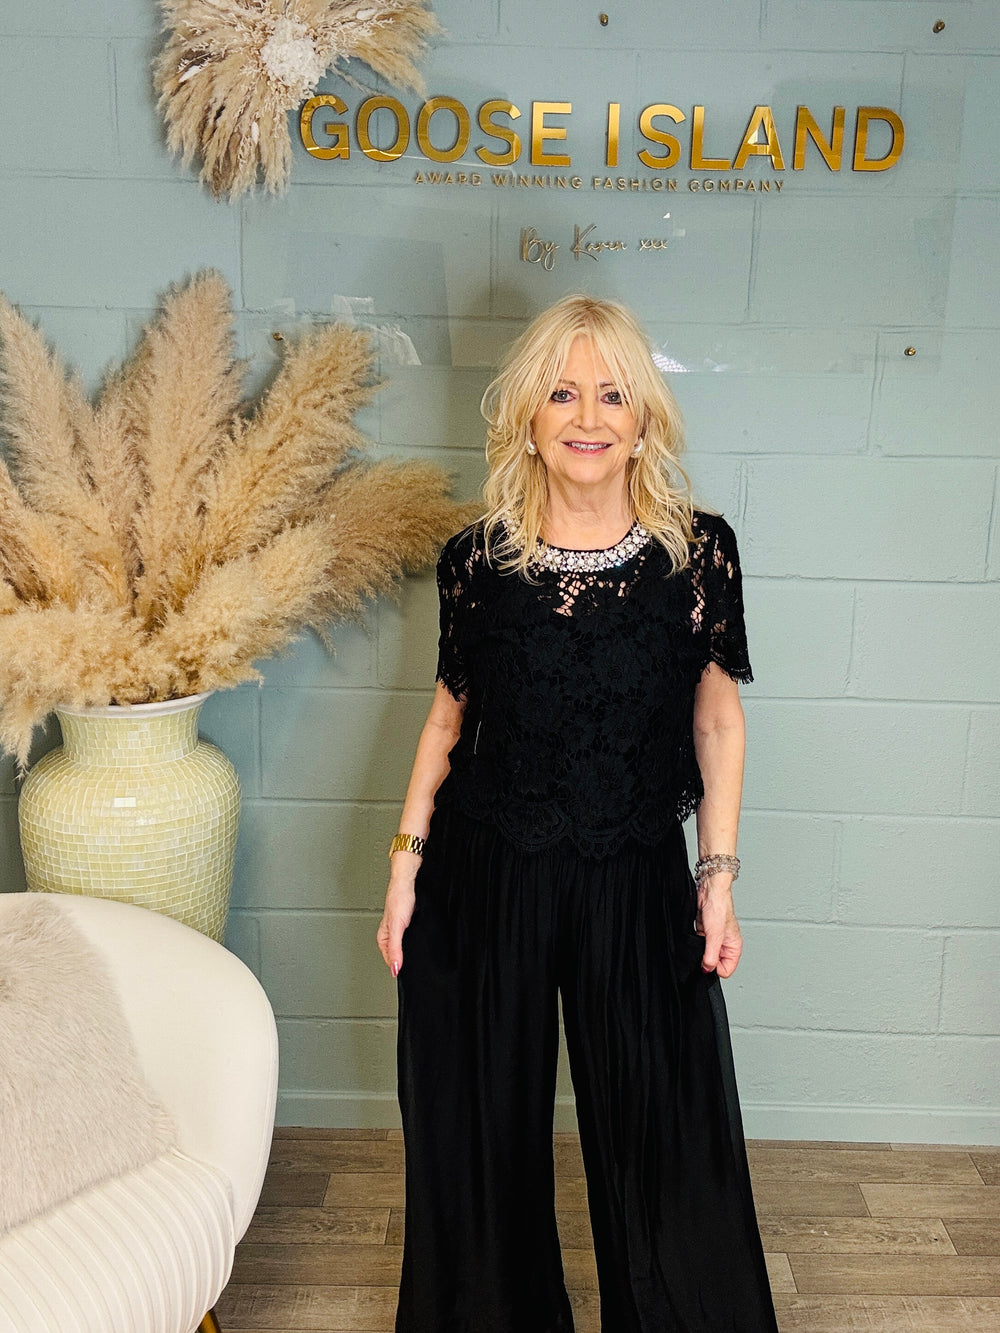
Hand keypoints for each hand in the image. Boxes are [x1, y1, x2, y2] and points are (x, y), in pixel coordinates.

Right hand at [376, 856, 418, 976]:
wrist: (409, 881)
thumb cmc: (399, 897)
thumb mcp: (396, 927)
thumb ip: (395, 948)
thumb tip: (394, 968)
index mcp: (383, 938)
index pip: (389, 960)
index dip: (397, 968)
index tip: (406, 976)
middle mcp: (391, 935)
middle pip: (397, 955)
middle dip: (405, 961)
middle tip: (415, 969)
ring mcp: (401, 929)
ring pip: (406, 946)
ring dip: (412, 951)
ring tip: (420, 956)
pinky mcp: (410, 923)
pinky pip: (413, 938)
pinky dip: (418, 941)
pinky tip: (423, 941)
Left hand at [695, 874, 742, 978]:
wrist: (710, 891)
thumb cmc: (719, 907)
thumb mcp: (715, 935)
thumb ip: (711, 955)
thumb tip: (707, 969)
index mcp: (734, 947)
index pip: (726, 970)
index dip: (715, 968)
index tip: (707, 961)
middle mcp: (725, 944)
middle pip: (715, 964)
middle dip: (707, 960)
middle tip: (702, 948)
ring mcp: (714, 939)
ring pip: (706, 955)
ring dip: (701, 951)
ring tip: (701, 939)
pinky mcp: (705, 933)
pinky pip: (699, 945)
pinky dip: (696, 944)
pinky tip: (696, 935)